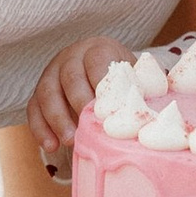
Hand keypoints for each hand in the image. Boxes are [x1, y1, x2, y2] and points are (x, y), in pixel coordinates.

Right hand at [27, 36, 135, 162]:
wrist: (98, 72)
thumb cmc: (122, 81)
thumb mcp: (134, 77)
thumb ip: (143, 88)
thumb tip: (163, 107)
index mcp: (98, 50)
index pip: (96, 61)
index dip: (99, 82)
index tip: (107, 107)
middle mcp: (71, 57)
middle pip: (69, 76)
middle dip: (76, 102)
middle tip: (86, 127)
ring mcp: (51, 73)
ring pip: (46, 92)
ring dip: (56, 118)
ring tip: (68, 141)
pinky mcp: (39, 92)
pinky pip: (33, 108)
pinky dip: (40, 128)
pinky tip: (50, 146)